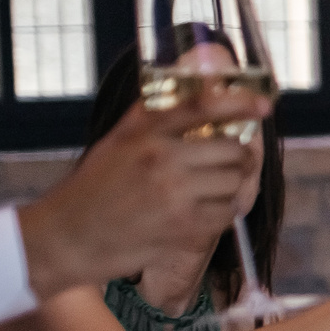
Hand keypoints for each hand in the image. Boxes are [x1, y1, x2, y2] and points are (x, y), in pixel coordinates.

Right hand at [16, 94, 262, 296]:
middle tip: (235, 162)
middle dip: (240, 157)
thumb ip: (151, 118)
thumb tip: (195, 94)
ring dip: (233, 187)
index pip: (203, 105)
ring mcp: (174, 193)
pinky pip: (227, 213)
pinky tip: (208, 211)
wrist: (66, 237)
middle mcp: (161, 156)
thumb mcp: (116, 141)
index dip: (239, 102)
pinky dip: (224, 212)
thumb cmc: (92, 189)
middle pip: (232, 149)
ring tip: (215, 189)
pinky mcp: (183, 226)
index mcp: (144, 130)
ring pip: (235, 182)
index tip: (263, 105)